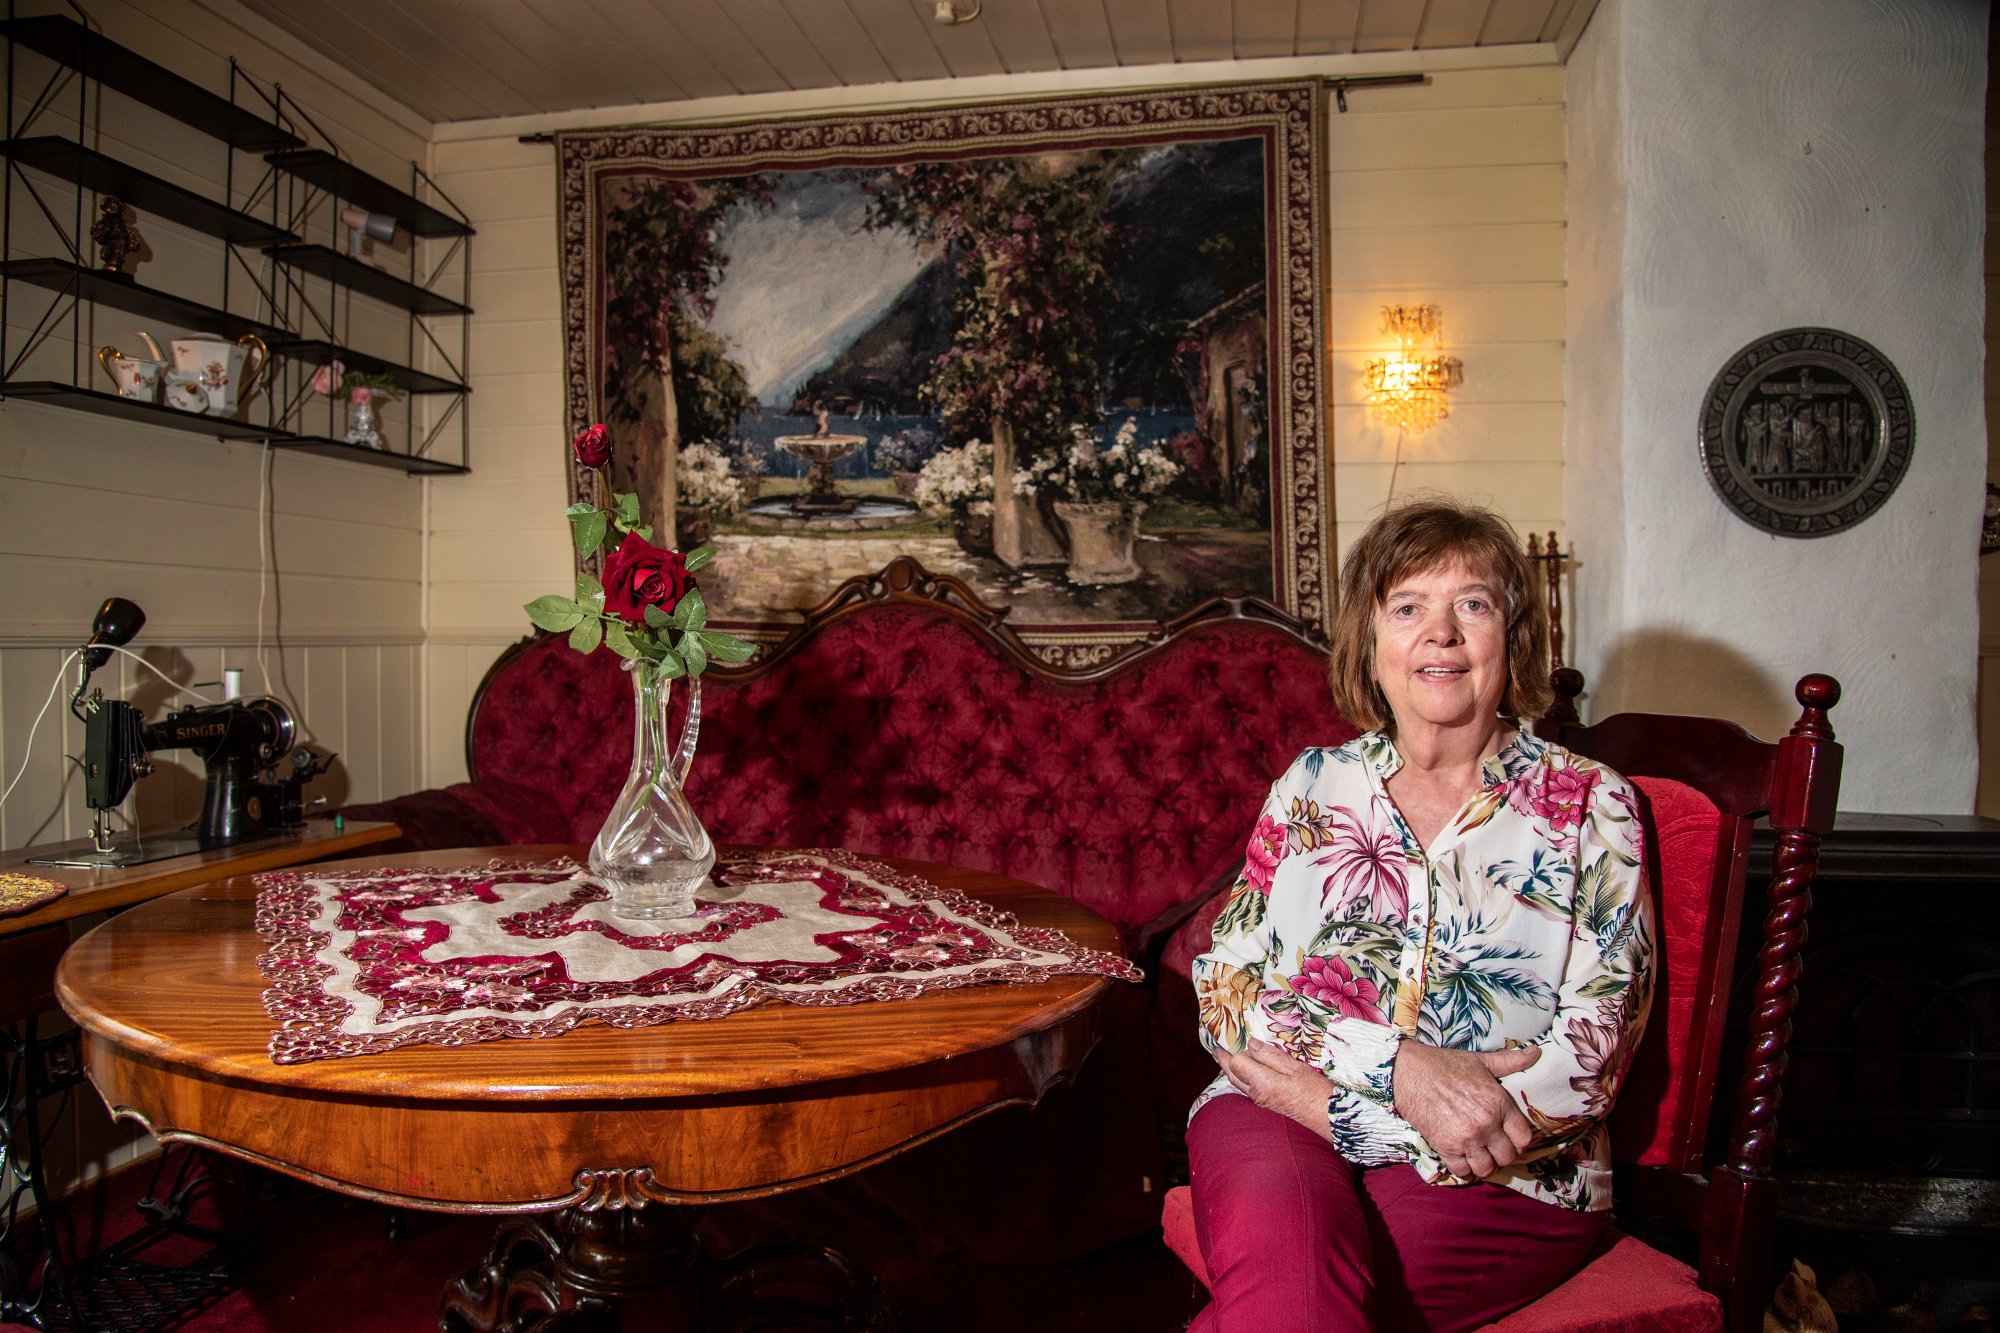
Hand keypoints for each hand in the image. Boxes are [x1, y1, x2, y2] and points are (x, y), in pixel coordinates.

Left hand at [1213, 1040, 1336, 1141]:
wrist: (1327, 1116)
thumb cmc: (1315, 1090)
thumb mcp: (1295, 1066)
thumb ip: (1270, 1055)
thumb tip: (1250, 1044)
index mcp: (1262, 1082)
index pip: (1237, 1062)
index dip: (1237, 1049)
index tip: (1237, 1038)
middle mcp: (1256, 1093)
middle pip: (1231, 1074)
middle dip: (1223, 1060)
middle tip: (1216, 1047)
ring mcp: (1260, 1100)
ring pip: (1237, 1083)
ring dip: (1230, 1069)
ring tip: (1224, 1057)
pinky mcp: (1266, 1103)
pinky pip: (1245, 1088)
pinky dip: (1240, 1077)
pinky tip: (1243, 1070)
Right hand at [1391, 1040, 1538, 1179]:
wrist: (1409, 1071)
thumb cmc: (1446, 1065)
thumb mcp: (1482, 1061)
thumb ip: (1512, 1061)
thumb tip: (1537, 1052)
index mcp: (1498, 1104)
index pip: (1524, 1138)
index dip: (1521, 1141)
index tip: (1513, 1140)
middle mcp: (1486, 1124)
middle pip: (1507, 1157)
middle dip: (1503, 1154)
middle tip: (1494, 1148)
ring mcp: (1466, 1138)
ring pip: (1487, 1169)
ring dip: (1484, 1164)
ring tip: (1479, 1155)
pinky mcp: (1445, 1147)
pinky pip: (1463, 1171)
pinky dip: (1464, 1168)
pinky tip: (1462, 1157)